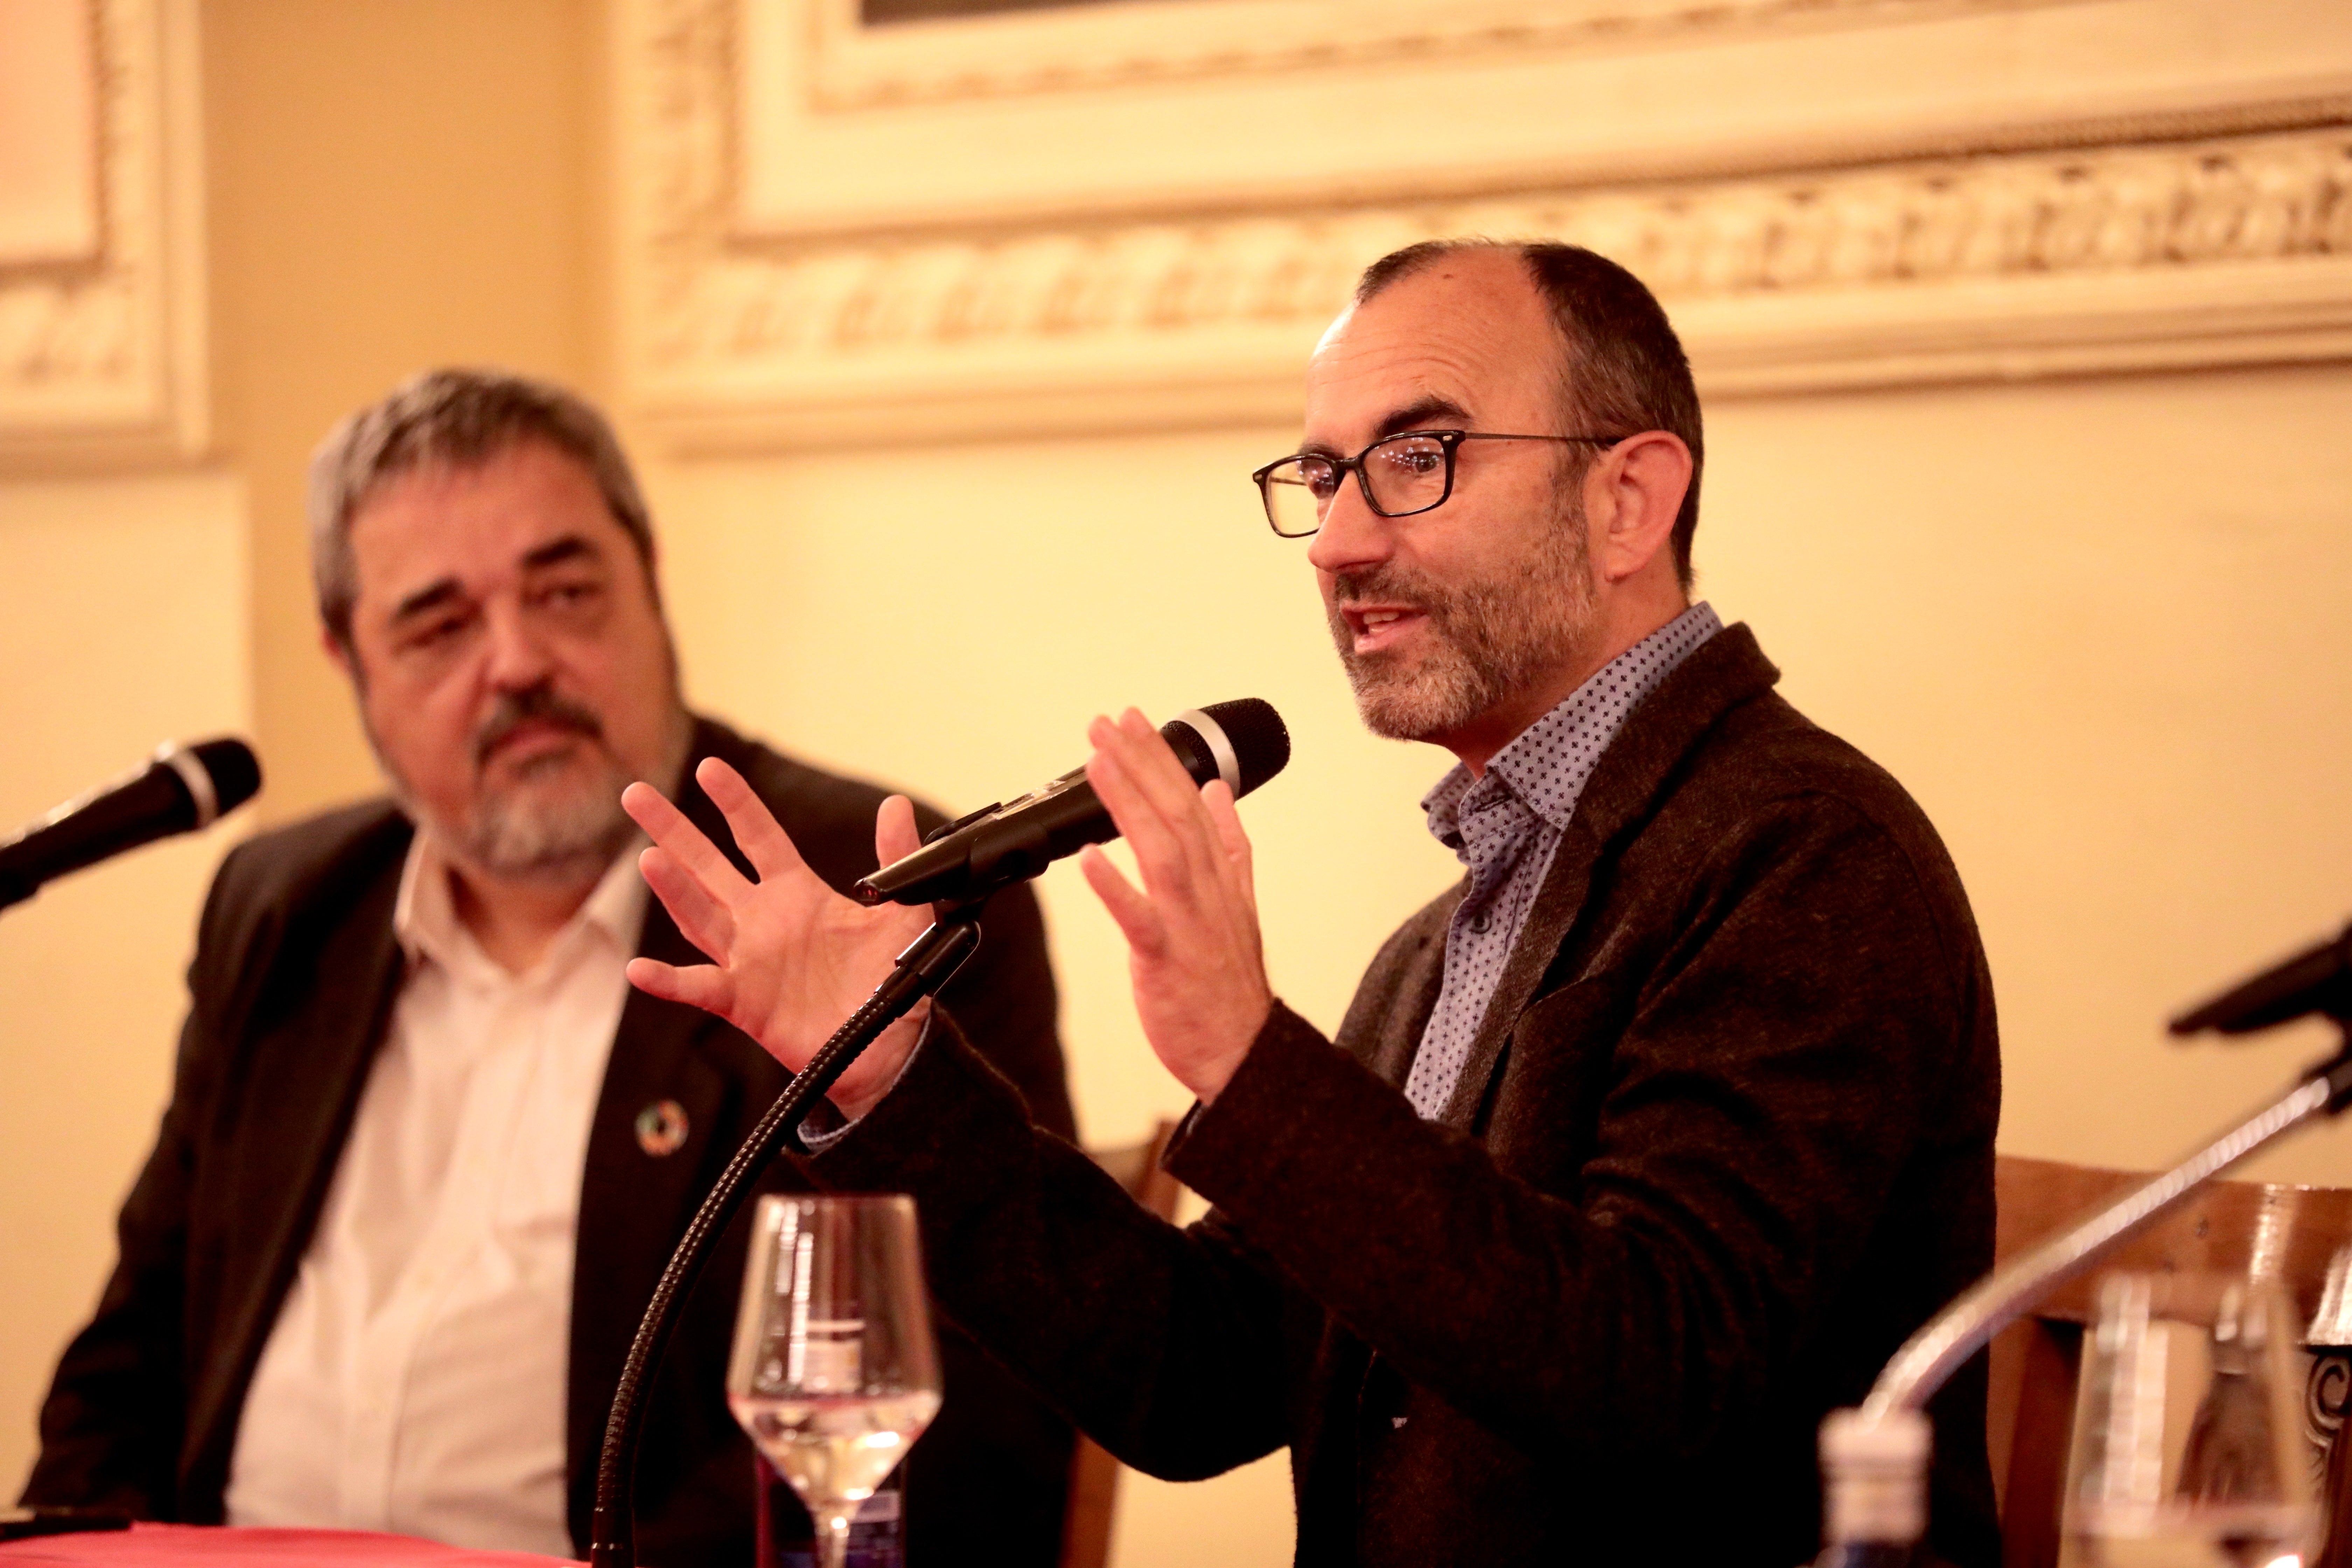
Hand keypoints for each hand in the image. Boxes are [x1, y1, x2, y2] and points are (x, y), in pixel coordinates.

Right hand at [621, 758, 933, 1119]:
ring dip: (673, 890)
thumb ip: (898, 860)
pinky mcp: (742, 1002)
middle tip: (635, 793)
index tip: (710, 769)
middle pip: (707, 866)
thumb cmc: (888, 979)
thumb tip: (896, 806)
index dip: (735, 803)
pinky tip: (640, 968)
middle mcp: (761, 921)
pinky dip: (668, 981)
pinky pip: (699, 987)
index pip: (758, 837)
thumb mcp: (904, 914)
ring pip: (698, 917)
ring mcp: (746, 961)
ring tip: (650, 857)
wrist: (889, 1045)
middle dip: (673, 830)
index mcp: (796, 893)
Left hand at [1078, 708, 1272, 1102]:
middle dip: (1142, 762)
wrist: (1245, 1052)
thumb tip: (1218, 791)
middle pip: (1176, 813)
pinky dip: (1117, 888)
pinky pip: (1140, 919)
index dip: (1161, 757)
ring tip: (1098, 762)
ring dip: (1129, 804)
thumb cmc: (1229, 983)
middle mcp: (1206, 890)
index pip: (1190, 800)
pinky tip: (1088, 858)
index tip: (1133, 718)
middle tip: (1108, 720)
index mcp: (1219, 875)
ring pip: (1161, 851)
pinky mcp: (1166, 960)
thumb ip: (1229, 844)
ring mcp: (1188, 923)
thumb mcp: (1238, 903)